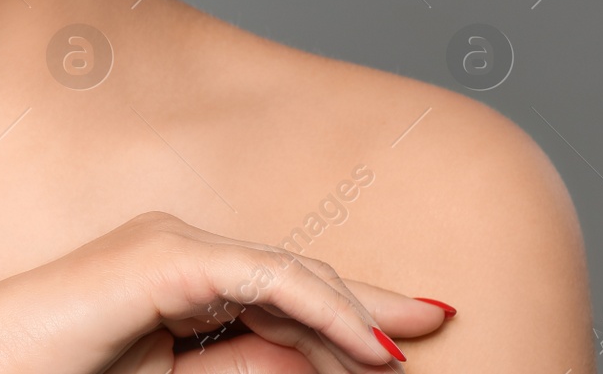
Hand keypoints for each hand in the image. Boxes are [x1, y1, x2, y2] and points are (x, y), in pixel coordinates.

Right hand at [0, 211, 452, 373]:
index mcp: (179, 278)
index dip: (350, 309)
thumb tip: (317, 361)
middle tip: (436, 322)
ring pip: (288, 274)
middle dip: (367, 306)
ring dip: (349, 317)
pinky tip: (364, 345)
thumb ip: (242, 369)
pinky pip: (263, 278)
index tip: (408, 336)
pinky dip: (319, 308)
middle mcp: (180, 247)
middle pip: (297, 277)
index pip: (282, 290)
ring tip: (398, 358)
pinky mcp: (166, 255)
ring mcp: (171, 243)